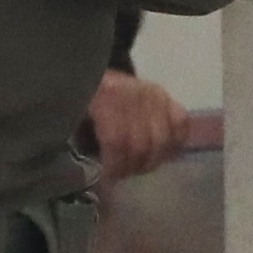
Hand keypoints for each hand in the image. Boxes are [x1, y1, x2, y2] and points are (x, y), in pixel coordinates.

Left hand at [82, 68, 186, 182]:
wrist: (95, 73)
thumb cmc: (81, 100)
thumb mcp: (72, 115)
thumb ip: (80, 140)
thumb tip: (91, 172)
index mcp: (105, 94)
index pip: (116, 139)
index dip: (113, 166)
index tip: (106, 179)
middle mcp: (134, 92)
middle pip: (141, 143)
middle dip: (130, 167)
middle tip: (120, 176)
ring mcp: (155, 94)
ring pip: (163, 139)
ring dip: (150, 161)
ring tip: (136, 168)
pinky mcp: (168, 97)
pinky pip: (181, 125)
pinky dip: (173, 145)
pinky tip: (159, 155)